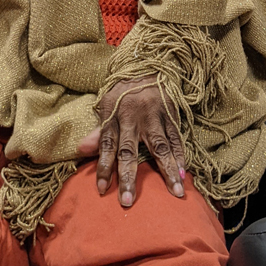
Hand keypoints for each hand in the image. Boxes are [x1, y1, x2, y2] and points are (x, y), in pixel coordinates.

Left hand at [78, 74, 184, 206]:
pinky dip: (181, 156)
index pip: (106, 145)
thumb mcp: (106, 105)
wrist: (147, 65)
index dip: (102, 167)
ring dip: (168, 170)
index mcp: (114, 115)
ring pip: (159, 146)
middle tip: (127, 200)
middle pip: (129, 150)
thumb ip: (98, 131)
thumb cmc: (123, 91)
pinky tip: (184, 173)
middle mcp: (133, 117)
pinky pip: (176, 137)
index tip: (101, 190)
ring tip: (175, 191)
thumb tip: (80, 150)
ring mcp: (154, 116)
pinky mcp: (170, 113)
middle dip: (128, 177)